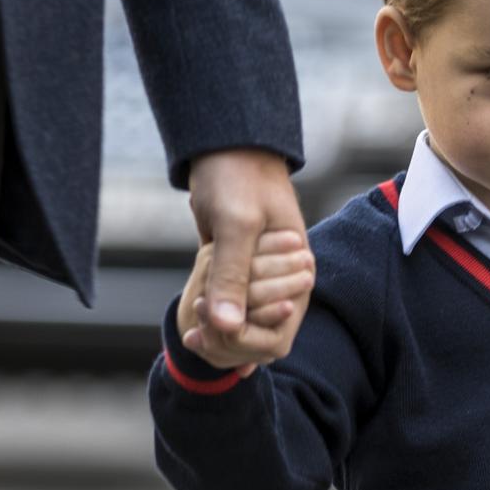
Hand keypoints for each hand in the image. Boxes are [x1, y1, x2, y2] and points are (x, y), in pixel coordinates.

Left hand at [188, 148, 310, 370]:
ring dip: (220, 334)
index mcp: (298, 271)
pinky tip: (196, 330)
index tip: (208, 329)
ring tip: (190, 331)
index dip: (245, 343)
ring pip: (245, 324)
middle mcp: (285, 278)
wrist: (225, 146)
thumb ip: (232, 276)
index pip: (279, 334)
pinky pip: (232, 304)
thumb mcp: (236, 224)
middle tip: (192, 334)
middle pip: (262, 337)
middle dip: (229, 344)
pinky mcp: (239, 266)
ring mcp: (261, 273)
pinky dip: (216, 319)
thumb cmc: (238, 177)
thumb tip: (225, 327)